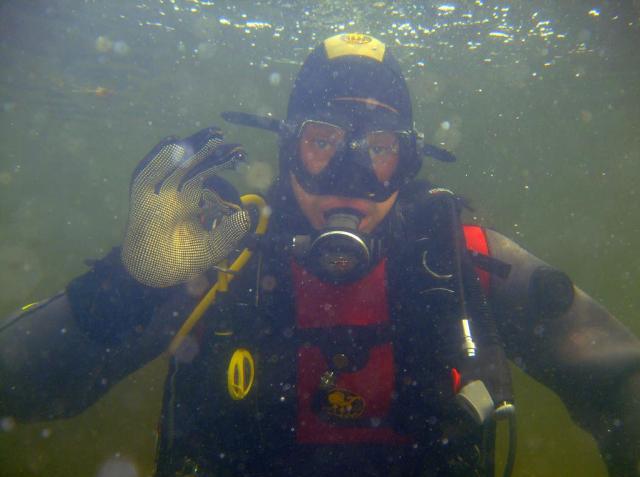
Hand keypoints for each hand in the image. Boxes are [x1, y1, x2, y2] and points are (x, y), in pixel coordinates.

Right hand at [122, 127, 250, 286]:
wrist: (156, 275)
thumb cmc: (183, 259)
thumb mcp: (214, 246)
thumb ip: (230, 232)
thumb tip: (249, 215)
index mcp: (190, 199)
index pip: (206, 172)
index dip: (220, 161)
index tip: (239, 152)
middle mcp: (174, 192)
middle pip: (191, 163)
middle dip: (207, 149)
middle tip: (225, 136)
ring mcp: (157, 194)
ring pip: (172, 164)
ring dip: (189, 149)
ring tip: (209, 137)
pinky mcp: (141, 201)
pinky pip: (146, 176)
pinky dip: (158, 161)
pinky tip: (173, 146)